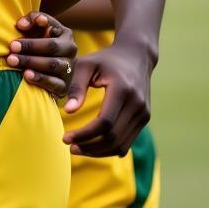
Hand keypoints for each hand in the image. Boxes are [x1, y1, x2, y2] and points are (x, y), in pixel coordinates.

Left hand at [7, 12, 77, 97]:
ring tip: (12, 60)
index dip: (37, 22)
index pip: (51, 24)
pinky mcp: (64, 85)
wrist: (50, 72)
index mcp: (64, 33)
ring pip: (52, 64)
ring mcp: (69, 68)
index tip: (20, 25)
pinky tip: (26, 75)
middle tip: (11, 46)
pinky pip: (54, 83)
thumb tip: (21, 24)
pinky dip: (40, 79)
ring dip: (31, 62)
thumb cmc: (36, 44)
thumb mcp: (35, 30)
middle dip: (30, 45)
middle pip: (51, 46)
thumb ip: (30, 20)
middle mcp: (70, 49)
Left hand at [62, 39, 152, 156]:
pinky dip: (109, 148)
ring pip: (121, 144)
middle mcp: (137, 104)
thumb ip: (76, 87)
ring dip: (98, 151)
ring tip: (77, 148)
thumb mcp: (86, 65)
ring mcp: (143, 113)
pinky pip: (127, 141)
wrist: (136, 56)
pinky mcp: (144, 118)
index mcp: (122, 90)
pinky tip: (92, 146)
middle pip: (113, 138)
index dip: (84, 134)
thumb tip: (68, 112)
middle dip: (89, 146)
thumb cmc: (105, 59)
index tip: (65, 138)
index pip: (104, 123)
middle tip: (68, 145)